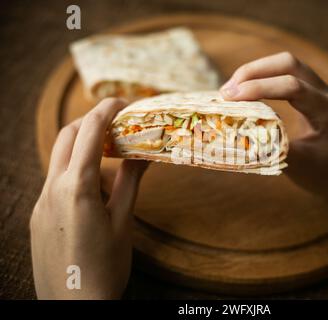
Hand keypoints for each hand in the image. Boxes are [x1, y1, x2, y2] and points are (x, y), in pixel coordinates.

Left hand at [30, 98, 147, 298]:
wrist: (75, 307)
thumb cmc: (106, 267)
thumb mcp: (124, 221)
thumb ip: (130, 181)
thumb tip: (143, 153)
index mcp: (76, 188)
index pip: (89, 132)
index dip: (106, 110)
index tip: (123, 103)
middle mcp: (52, 189)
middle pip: (67, 137)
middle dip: (90, 122)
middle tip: (117, 125)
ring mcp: (40, 203)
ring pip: (58, 158)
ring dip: (81, 146)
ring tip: (108, 155)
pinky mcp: (37, 216)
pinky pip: (53, 180)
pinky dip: (72, 169)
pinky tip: (91, 186)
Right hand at [220, 52, 327, 197]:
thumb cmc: (327, 173)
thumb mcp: (302, 168)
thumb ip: (275, 150)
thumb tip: (240, 138)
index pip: (292, 87)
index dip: (258, 88)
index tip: (229, 100)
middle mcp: (326, 93)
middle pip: (288, 63)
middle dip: (253, 72)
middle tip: (225, 92)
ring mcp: (319, 88)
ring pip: (285, 63)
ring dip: (255, 72)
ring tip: (230, 91)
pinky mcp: (310, 90)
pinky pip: (284, 73)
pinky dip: (261, 77)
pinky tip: (244, 92)